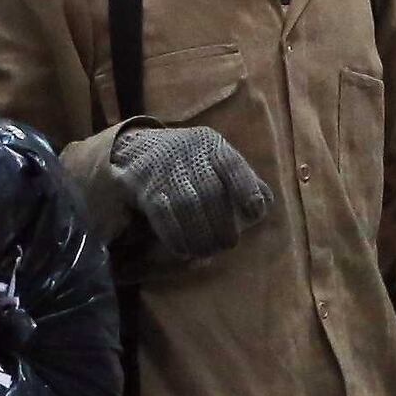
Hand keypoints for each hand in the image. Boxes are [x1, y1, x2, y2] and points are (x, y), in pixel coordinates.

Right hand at [108, 124, 270, 264]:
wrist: (134, 151)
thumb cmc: (186, 164)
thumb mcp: (213, 162)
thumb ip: (241, 181)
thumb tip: (261, 206)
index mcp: (210, 144)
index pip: (231, 164)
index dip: (246, 189)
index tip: (255, 213)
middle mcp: (187, 151)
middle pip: (210, 191)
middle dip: (222, 224)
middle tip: (227, 244)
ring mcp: (163, 167)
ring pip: (187, 204)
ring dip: (199, 235)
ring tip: (206, 251)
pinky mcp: (142, 184)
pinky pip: (162, 214)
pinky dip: (176, 236)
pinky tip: (184, 250)